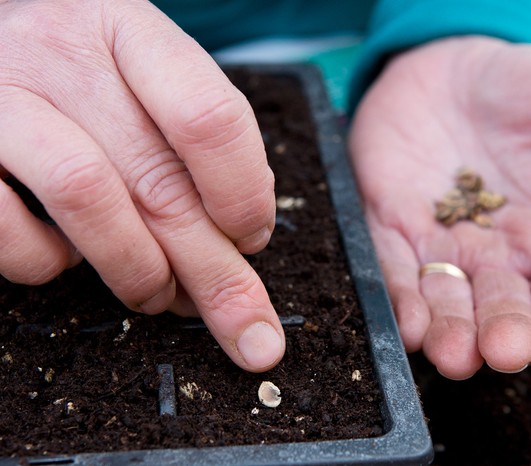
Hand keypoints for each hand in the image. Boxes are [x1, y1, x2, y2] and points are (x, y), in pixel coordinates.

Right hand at [0, 0, 283, 371]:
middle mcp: (63, 52)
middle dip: (213, 272)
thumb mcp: (149, 88)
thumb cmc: (88, 81)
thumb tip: (240, 251)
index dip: (243, 194)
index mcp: (132, 31)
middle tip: (243, 324)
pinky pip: (8, 228)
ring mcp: (0, 95)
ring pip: (87, 196)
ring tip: (158, 293)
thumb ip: (197, 153)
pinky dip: (49, 264)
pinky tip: (70, 260)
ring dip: (138, 270)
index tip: (254, 241)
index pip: (210, 116)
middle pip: (160, 178)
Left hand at [349, 36, 530, 378]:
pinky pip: (397, 272)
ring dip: (451, 332)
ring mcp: (448, 247)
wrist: (460, 65)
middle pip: (508, 310)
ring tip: (454, 354)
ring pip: (450, 304)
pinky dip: (403, 300)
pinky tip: (412, 324)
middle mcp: (504, 257)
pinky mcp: (395, 230)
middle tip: (506, 351)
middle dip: (506, 334)